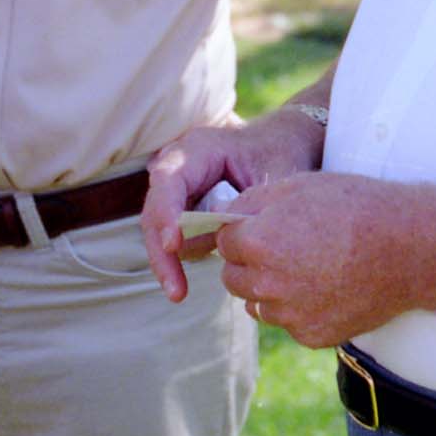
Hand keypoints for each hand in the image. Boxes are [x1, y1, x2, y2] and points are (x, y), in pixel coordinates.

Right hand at [141, 107, 324, 301]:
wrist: (280, 143)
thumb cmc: (279, 153)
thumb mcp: (274, 175)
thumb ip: (252, 205)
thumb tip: (228, 238)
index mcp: (199, 149)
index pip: (170, 180)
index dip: (168, 212)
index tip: (174, 245)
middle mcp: (179, 165)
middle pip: (155, 209)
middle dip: (161, 251)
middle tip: (176, 290)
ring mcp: (177, 187)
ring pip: (157, 227)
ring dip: (166, 261)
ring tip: (179, 292)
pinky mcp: (182, 207)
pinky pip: (172, 235)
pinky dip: (176, 259)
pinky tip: (182, 286)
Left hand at [216, 172, 417, 347]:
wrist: (407, 248)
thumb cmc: (354, 207)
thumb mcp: (297, 186)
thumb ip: (252, 202)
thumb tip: (226, 214)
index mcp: (258, 243)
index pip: (224, 242)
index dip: (241, 231)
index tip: (261, 227)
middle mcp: (268, 285)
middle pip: (233, 278)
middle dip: (248, 262)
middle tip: (281, 247)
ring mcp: (290, 315)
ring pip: (258, 304)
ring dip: (269, 288)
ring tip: (307, 266)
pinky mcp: (311, 336)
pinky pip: (288, 322)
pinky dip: (298, 308)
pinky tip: (325, 286)